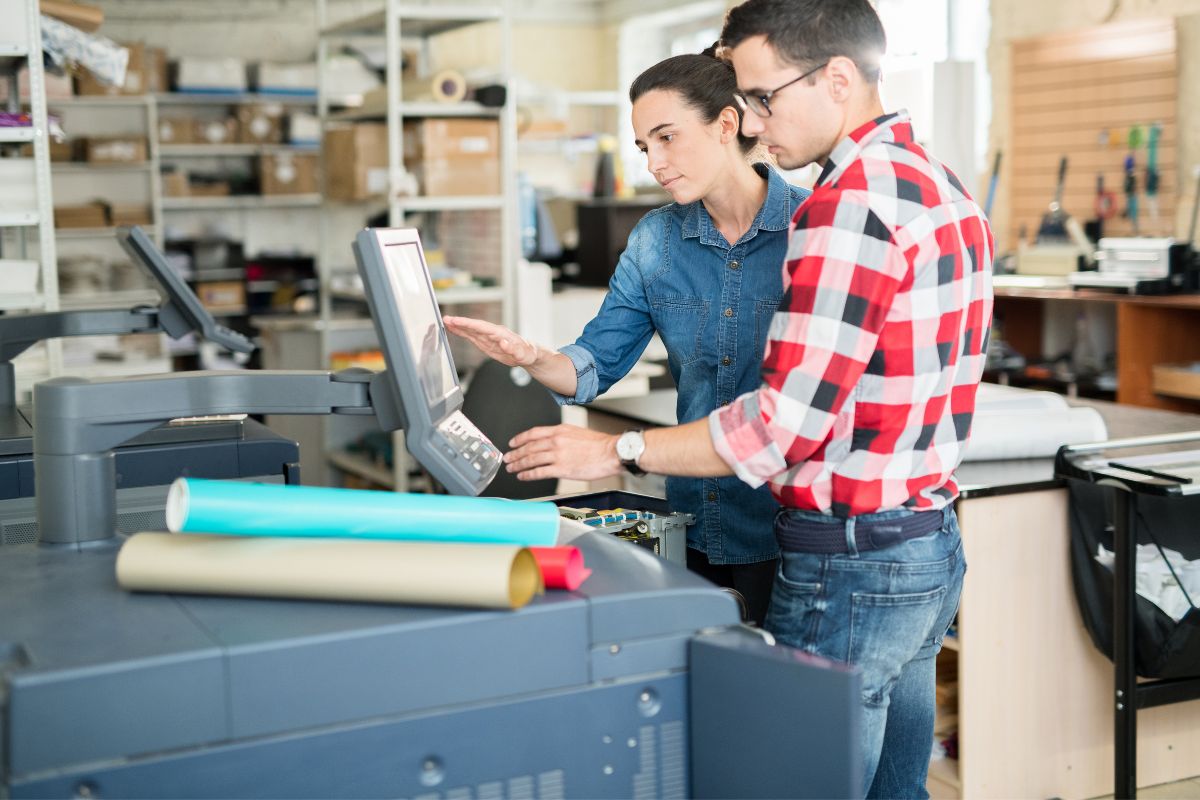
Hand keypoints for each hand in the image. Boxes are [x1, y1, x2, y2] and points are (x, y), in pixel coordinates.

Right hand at [443, 315, 537, 367]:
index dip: (468, 324)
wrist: (528, 355)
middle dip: (460, 323)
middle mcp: (493, 333)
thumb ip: (513, 349)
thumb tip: (504, 343)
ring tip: (445, 322)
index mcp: (500, 333)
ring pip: (471, 330)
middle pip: (474, 326)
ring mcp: (488, 337)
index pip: (482, 327)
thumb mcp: (523, 354)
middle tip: (445, 319)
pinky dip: (462, 332)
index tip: (457, 321)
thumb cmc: (527, 353)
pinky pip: (472, 336)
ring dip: (458, 326)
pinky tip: (454, 330)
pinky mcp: (486, 342)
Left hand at [504, 424, 621, 481]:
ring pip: (531, 459)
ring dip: (518, 464)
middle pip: (529, 447)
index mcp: (560, 430)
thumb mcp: (577, 432)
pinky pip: (539, 472)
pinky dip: (528, 474)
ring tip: (511, 468)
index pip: (533, 433)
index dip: (520, 439)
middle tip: (507, 458)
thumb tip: (552, 442)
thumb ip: (562, 436)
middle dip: (515, 453)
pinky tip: (523, 476)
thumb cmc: (600, 445)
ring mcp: (558, 455)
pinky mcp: (562, 469)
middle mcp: (556, 441)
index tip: (512, 443)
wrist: (612, 452)